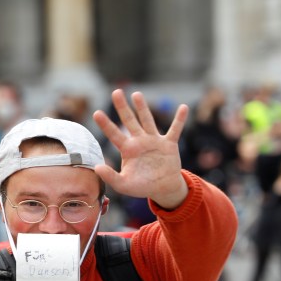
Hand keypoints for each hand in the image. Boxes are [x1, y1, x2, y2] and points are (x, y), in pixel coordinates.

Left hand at [92, 89, 188, 209]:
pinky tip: (183, 107)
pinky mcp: (169, 144)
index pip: (114, 134)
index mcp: (127, 149)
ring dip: (143, 108)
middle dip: (122, 107)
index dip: (106, 124)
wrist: (163, 188)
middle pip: (129, 121)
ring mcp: (154, 141)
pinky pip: (175, 130)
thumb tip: (96, 168)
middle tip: (116, 92)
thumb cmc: (142, 186)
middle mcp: (139, 141)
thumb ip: (110, 177)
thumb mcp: (123, 185)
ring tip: (136, 94)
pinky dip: (180, 120)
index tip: (96, 112)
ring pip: (147, 121)